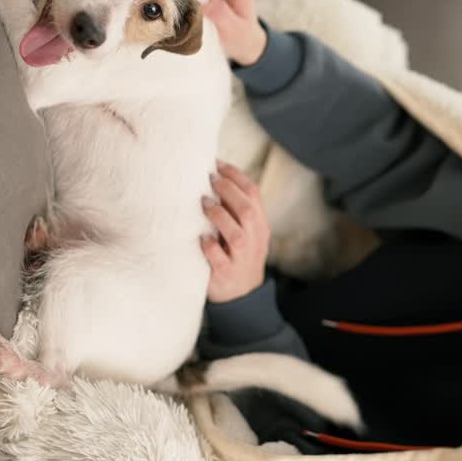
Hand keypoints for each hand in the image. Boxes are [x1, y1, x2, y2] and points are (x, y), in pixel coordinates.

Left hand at [201, 161, 270, 302]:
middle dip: (228, 191)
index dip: (236, 176)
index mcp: (260, 225)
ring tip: (204, 204)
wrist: (243, 295)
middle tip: (209, 179)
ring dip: (219, 216)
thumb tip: (214, 179)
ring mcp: (241, 258)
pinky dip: (210, 246)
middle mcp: (254, 240)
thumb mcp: (246, 233)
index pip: (254, 194)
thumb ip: (236, 211)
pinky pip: (219, 258)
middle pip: (247, 210)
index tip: (218, 164)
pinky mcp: (225, 273)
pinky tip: (201, 238)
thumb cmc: (238, 256)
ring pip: (236, 235)